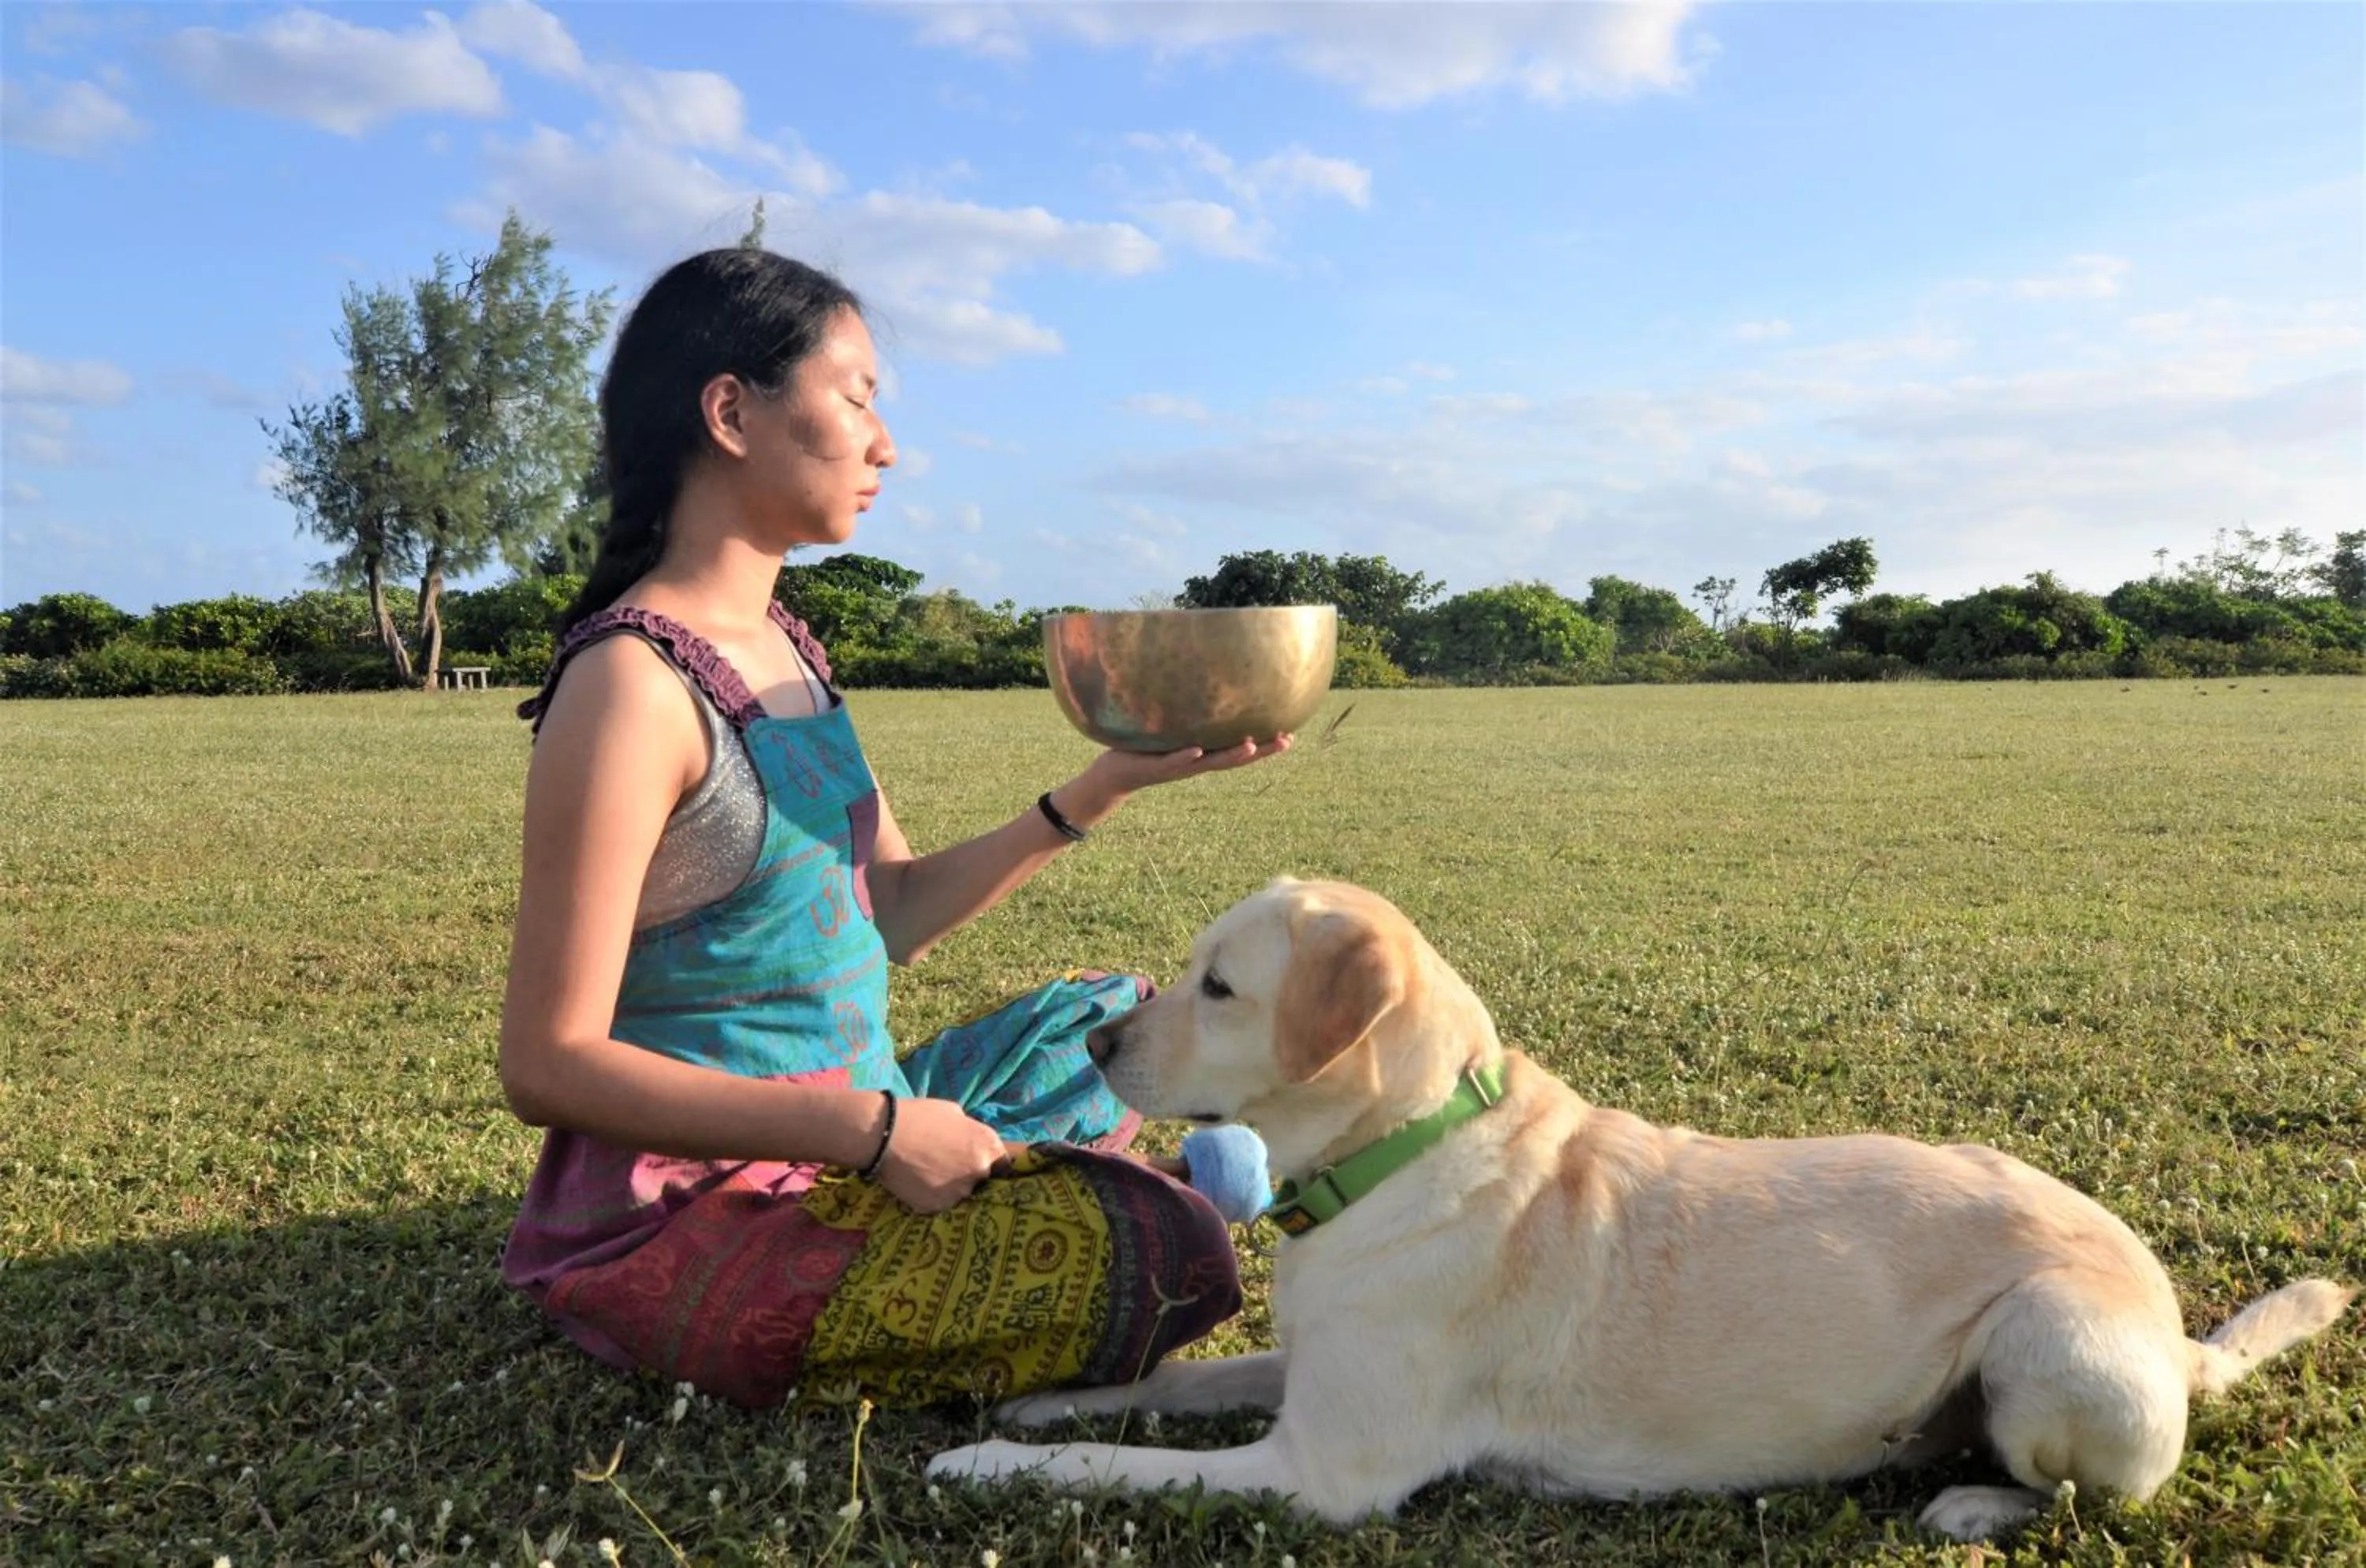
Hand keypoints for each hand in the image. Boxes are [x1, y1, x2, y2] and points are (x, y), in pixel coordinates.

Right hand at [874, 1096, 1003, 1213]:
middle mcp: (979, 1171)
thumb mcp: (954, 1112)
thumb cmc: (919, 1116)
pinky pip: (939, 1203)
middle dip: (969, 1175)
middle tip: (946, 1165)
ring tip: (927, 1173)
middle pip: (982, 1180)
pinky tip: (916, 1182)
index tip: (976, 1164)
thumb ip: (969, 1130)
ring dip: (949, 1187)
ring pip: (959, 1194)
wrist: (884, 1135)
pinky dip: (930, 1196)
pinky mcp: (937, 1206)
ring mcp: (959, 1192)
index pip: (1004, 1165)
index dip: (991, 1164)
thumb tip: (969, 1138)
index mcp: (988, 1145)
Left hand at [1055, 734, 1294, 829]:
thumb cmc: (1145, 747)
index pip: (1240, 749)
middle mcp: (1196, 762)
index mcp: (1203, 753)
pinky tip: (1197, 751)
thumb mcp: (1171, 729)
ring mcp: (1177, 766)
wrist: (1114, 774)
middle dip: (1261, 751)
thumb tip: (1199, 681)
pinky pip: (1172, 761)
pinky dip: (1185, 757)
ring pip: (1209, 762)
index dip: (1265, 745)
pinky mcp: (1155, 766)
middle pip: (1234, 758)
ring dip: (1230, 756)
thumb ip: (1187, 713)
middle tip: (1286, 740)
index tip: (1291, 735)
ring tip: (1250, 744)